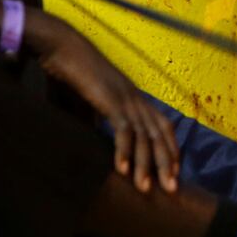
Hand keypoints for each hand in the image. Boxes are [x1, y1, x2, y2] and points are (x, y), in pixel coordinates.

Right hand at [27, 13, 180, 194]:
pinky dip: (124, 150)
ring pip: (143, 135)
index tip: (173, 172)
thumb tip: (95, 138)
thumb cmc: (72, 73)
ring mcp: (124, 97)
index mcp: (133, 98)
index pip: (161, 126)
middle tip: (171, 189)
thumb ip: (96, 119)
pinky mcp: (109, 99)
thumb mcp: (88, 102)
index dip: (170, 149)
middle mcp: (134, 98)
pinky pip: (122, 128)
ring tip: (145, 189)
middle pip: (159, 134)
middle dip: (166, 163)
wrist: (62, 47)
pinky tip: (123, 170)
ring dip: (146, 164)